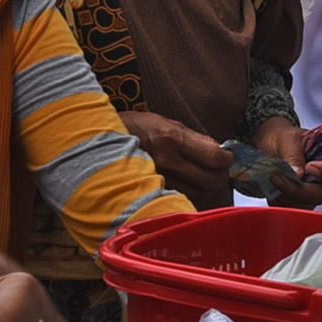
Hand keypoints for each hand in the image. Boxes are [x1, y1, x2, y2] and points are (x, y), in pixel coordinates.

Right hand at [120, 106, 235, 199]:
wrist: (95, 143)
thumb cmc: (131, 128)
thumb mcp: (162, 122)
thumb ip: (191, 137)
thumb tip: (218, 150)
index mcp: (169, 138)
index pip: (214, 157)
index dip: (226, 159)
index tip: (226, 157)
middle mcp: (165, 161)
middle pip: (210, 180)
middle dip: (220, 175)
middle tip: (220, 169)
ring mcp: (157, 180)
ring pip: (198, 193)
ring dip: (206, 187)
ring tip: (203, 176)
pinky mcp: (150, 194)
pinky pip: (181, 199)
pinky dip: (190, 195)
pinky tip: (187, 186)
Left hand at [255, 116, 321, 203]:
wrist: (270, 145)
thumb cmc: (284, 138)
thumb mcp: (288, 140)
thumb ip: (294, 156)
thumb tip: (298, 174)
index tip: (309, 167)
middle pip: (321, 193)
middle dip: (297, 188)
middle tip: (277, 176)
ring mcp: (313, 191)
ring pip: (306, 204)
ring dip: (287, 196)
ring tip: (273, 179)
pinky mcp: (299, 200)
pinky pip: (294, 208)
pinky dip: (281, 201)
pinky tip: (273, 189)